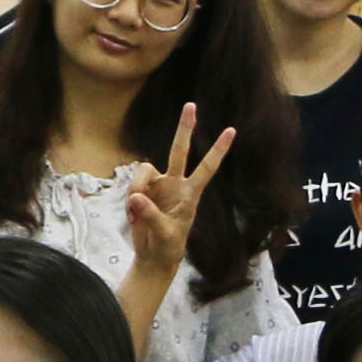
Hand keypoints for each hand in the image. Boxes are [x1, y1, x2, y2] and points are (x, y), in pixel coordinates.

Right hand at [120, 106, 230, 287]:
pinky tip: (132, 215)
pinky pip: (132, 184)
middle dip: (184, 128)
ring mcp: (158, 186)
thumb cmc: (167, 247)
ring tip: (135, 212)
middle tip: (191, 105)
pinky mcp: (142, 190)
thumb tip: (136, 197)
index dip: (218, 150)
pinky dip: (129, 198)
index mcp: (190, 194)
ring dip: (136, 187)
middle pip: (179, 150)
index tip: (231, 130)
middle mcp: (176, 184)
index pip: (207, 168)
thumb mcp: (164, 235)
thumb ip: (150, 215)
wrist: (153, 256)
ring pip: (144, 169)